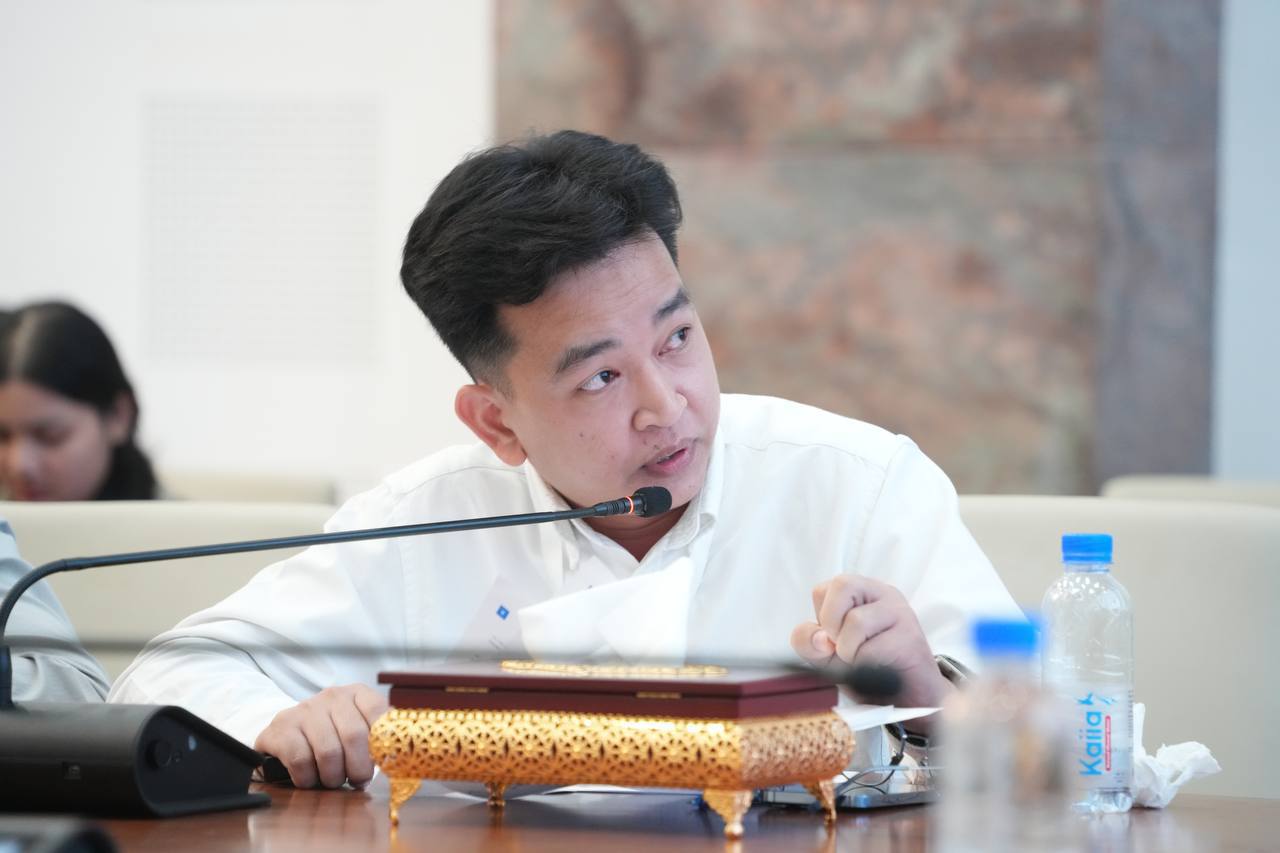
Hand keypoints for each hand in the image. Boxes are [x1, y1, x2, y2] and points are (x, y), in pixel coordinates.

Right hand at [254, 684, 387, 788]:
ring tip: (332, 779)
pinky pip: (300, 761)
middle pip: (354, 736)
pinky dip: (308, 778)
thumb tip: (405, 757)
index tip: (382, 764)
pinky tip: (309, 778)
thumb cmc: (332, 737)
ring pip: (328, 752)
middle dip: (358, 768)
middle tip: (357, 781)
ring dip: (333, 777)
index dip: (382, 742)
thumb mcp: (359, 731)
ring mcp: (304, 710)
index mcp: (357, 693)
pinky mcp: (281, 728)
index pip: (378, 712)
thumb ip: (381, 739)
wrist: (286, 735)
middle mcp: (332, 696)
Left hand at [790, 575, 952, 712]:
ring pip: (856, 621)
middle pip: (842, 585)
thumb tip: (818, 638)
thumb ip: (809, 643)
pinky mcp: (910, 637)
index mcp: (860, 593)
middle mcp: (882, 594)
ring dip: (849, 652)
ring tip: (865, 661)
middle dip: (831, 622)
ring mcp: (899, 612)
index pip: (823, 589)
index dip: (820, 618)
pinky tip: (880, 670)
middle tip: (843, 646)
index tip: (833, 639)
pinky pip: (872, 650)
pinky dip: (866, 667)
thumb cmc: (868, 669)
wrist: (908, 699)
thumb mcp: (827, 655)